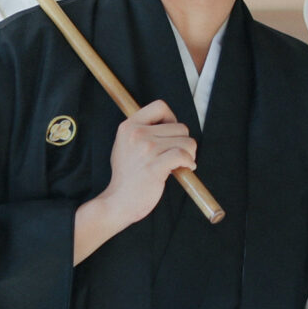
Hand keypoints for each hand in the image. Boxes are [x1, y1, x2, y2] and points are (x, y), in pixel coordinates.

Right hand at [72, 101, 193, 262]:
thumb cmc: (127, 175)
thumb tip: (169, 124)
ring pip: (187, 142)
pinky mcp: (155, 166)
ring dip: (189, 154)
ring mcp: (146, 150)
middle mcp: (137, 134)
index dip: (172, 119)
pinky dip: (189, 162)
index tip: (170, 135)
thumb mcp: (125, 145)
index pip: (160, 106)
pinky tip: (186, 169)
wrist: (118, 201)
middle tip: (176, 156)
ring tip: (178, 164)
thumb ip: (142, 131)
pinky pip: (183, 155)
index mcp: (129, 126)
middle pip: (180, 127)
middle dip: (184, 142)